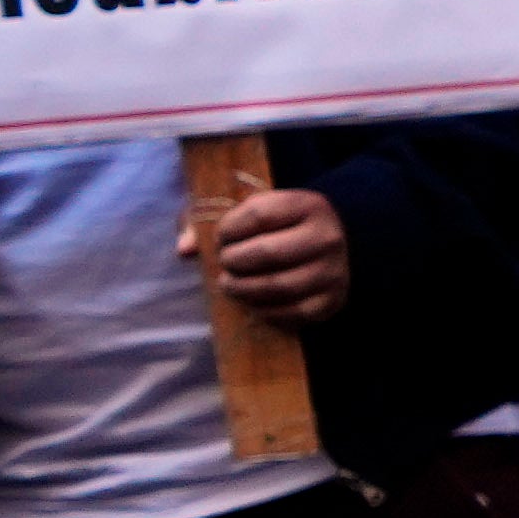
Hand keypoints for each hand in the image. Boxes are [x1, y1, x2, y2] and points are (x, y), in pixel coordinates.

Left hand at [200, 181, 352, 327]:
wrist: (329, 248)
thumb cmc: (280, 228)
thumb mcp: (253, 212)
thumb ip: (213, 222)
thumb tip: (184, 250)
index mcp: (308, 205)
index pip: (258, 215)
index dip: (228, 229)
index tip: (221, 238)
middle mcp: (328, 236)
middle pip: (268, 252)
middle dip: (234, 261)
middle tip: (225, 264)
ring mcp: (334, 271)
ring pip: (278, 286)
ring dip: (243, 289)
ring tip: (229, 285)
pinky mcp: (332, 301)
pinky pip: (292, 313)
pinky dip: (264, 312)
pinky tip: (251, 303)